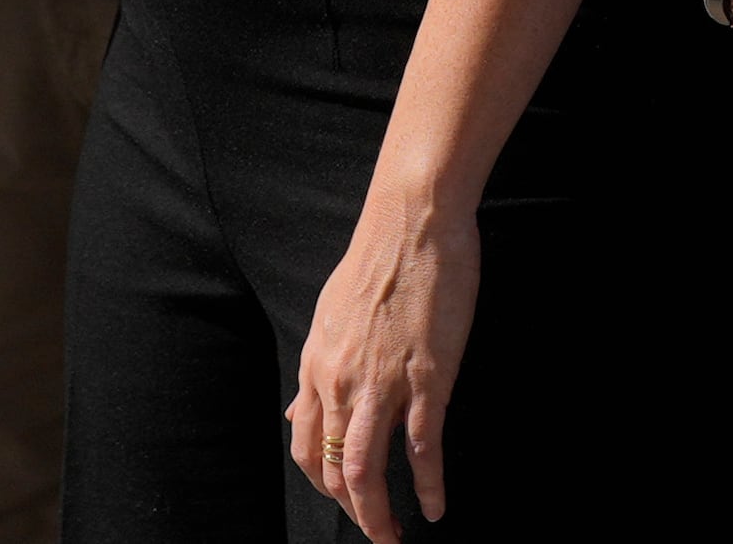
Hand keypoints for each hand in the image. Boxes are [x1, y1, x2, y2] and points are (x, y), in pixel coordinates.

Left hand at [288, 170, 479, 543]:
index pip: (307, 449)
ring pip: (367, 469)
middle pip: (334, 469)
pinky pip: (421, 447)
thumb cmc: (375, 263)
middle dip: (354, 512)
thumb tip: (296, 414)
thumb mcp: (328, 318)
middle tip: (378, 534)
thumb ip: (314, 373)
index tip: (347, 502)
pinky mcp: (427, 376)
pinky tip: (437, 505)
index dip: (325, 486)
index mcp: (317, 367)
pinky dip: (429, 484)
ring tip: (396, 536)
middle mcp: (341, 381)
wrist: (411, 221)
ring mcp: (383, 381)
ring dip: (379, 514)